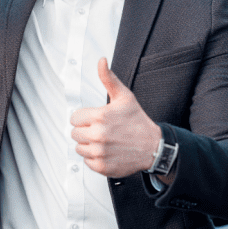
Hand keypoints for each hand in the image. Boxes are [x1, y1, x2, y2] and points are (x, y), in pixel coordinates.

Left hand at [70, 58, 161, 177]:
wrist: (153, 146)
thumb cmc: (137, 121)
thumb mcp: (124, 96)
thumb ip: (108, 78)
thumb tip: (101, 61)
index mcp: (100, 116)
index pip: (74, 118)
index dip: (84, 118)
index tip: (95, 119)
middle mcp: (98, 135)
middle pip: (75, 133)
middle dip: (85, 130)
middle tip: (101, 130)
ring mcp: (100, 152)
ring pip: (79, 147)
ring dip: (88, 145)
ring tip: (104, 141)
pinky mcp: (102, 166)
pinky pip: (87, 161)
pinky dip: (94, 158)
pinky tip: (107, 151)